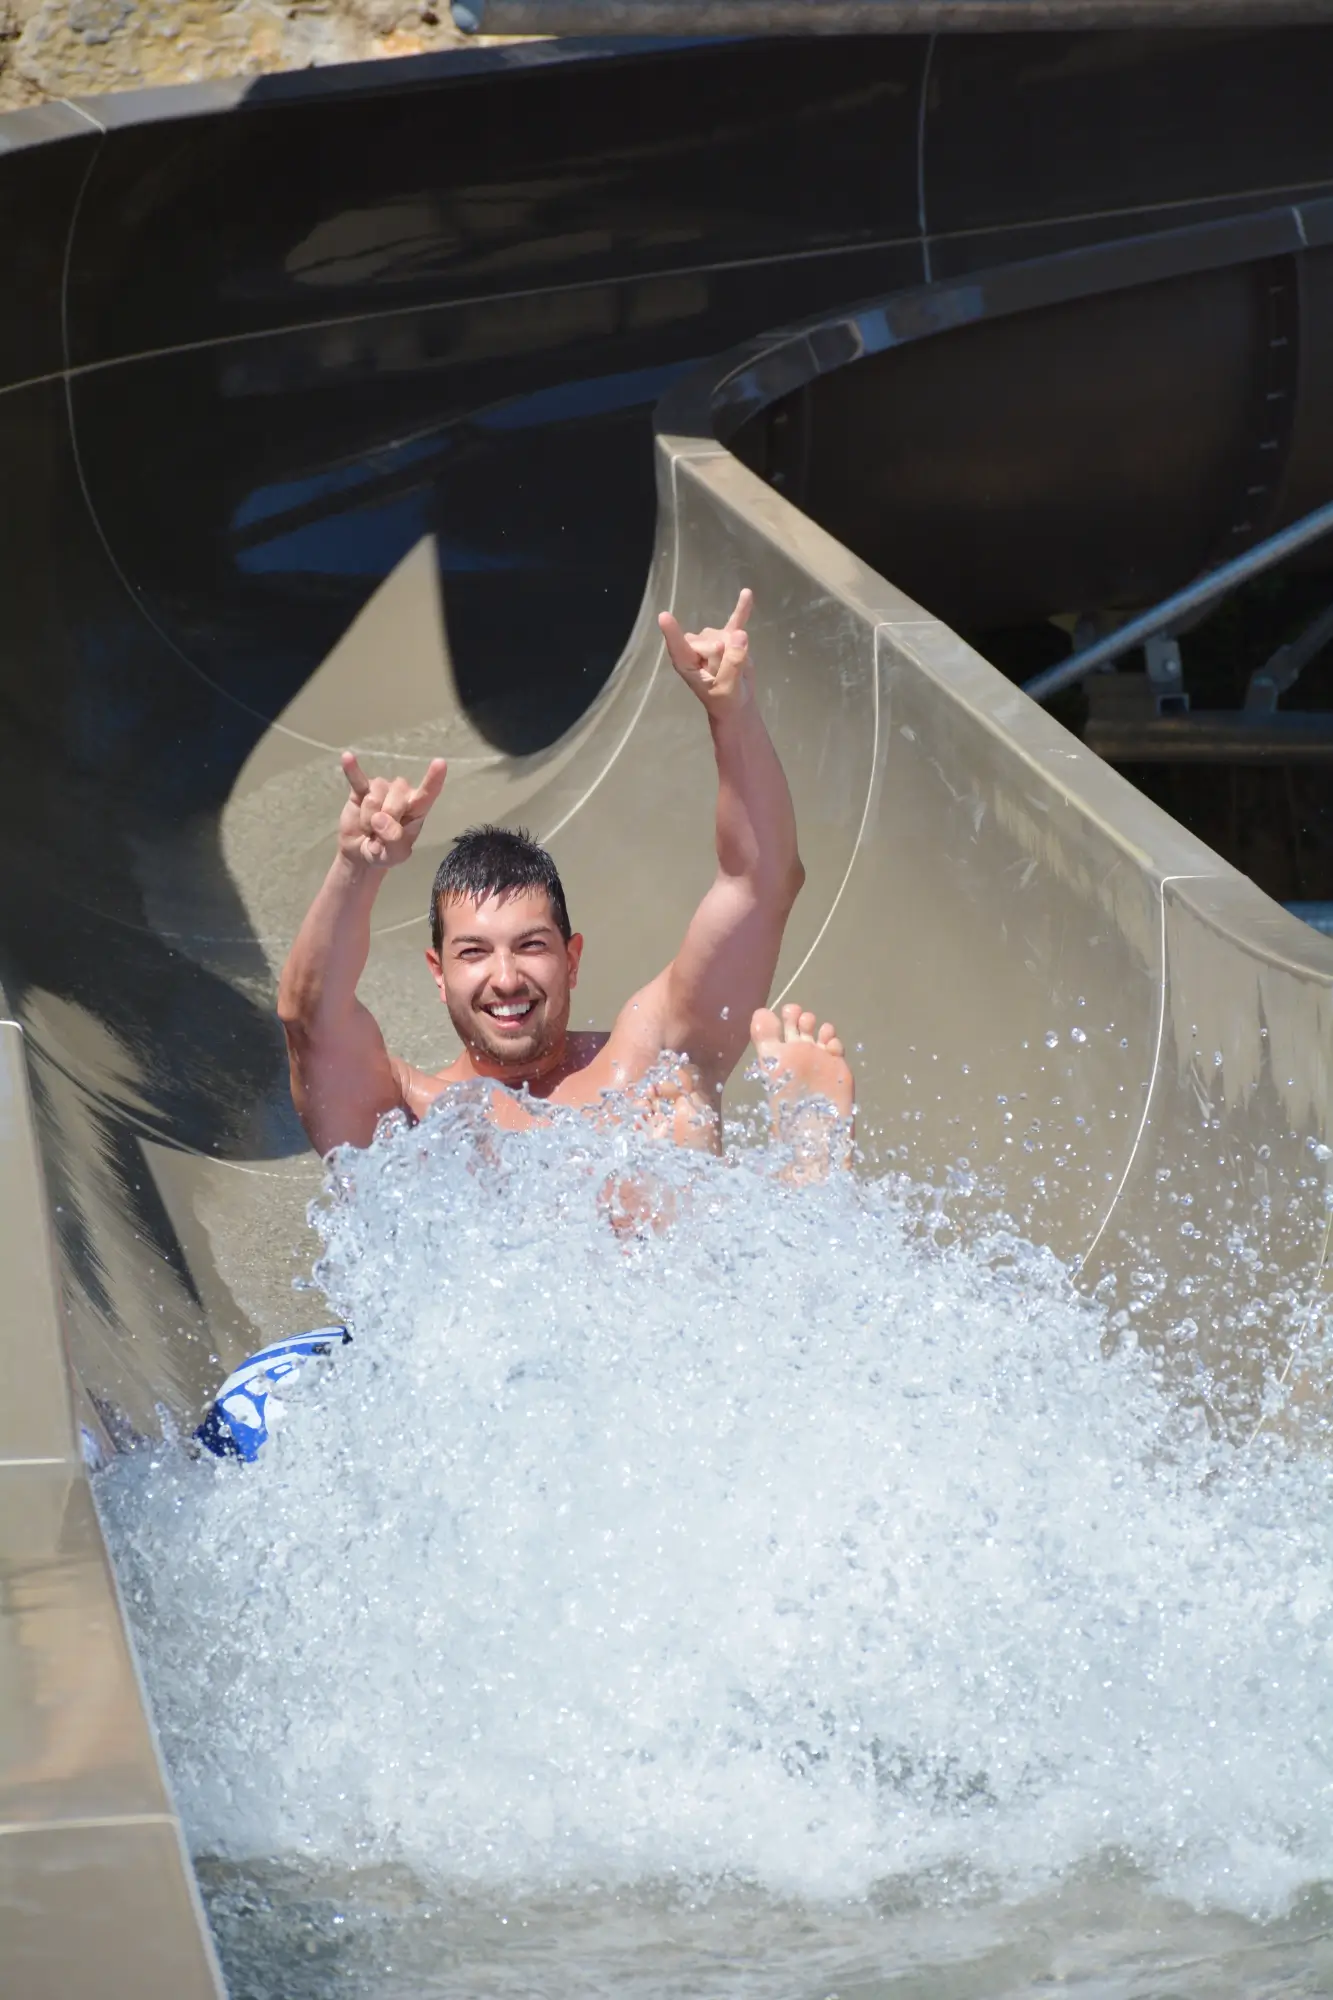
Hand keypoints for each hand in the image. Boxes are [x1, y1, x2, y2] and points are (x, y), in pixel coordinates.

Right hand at [338, 751, 447, 868]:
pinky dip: (352, 770)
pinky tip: (347, 758)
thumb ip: (393, 840)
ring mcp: (381, 788)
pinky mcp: (361, 788)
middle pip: (395, 797)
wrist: (360, 853)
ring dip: (367, 819)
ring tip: (368, 829)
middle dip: (384, 821)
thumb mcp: (394, 855)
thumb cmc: (385, 852)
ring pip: (374, 796)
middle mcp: (401, 794)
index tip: (440, 763)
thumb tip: (380, 819)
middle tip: (378, 836)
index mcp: (416, 809)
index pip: (427, 794)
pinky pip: (356, 778)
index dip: (433, 779)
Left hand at [658, 587, 752, 716]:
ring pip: (727, 636)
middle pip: (712, 642)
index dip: (672, 633)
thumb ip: (732, 664)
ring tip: (731, 670)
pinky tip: (747, 593)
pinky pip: (736, 620)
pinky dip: (742, 609)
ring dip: (734, 654)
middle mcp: (695, 646)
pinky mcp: (729, 637)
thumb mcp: (727, 689)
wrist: (736, 702)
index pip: (678, 646)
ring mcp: (712, 639)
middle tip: (725, 678)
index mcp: (685, 662)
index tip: (663, 616)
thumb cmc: (724, 700)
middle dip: (724, 660)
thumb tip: (741, 634)